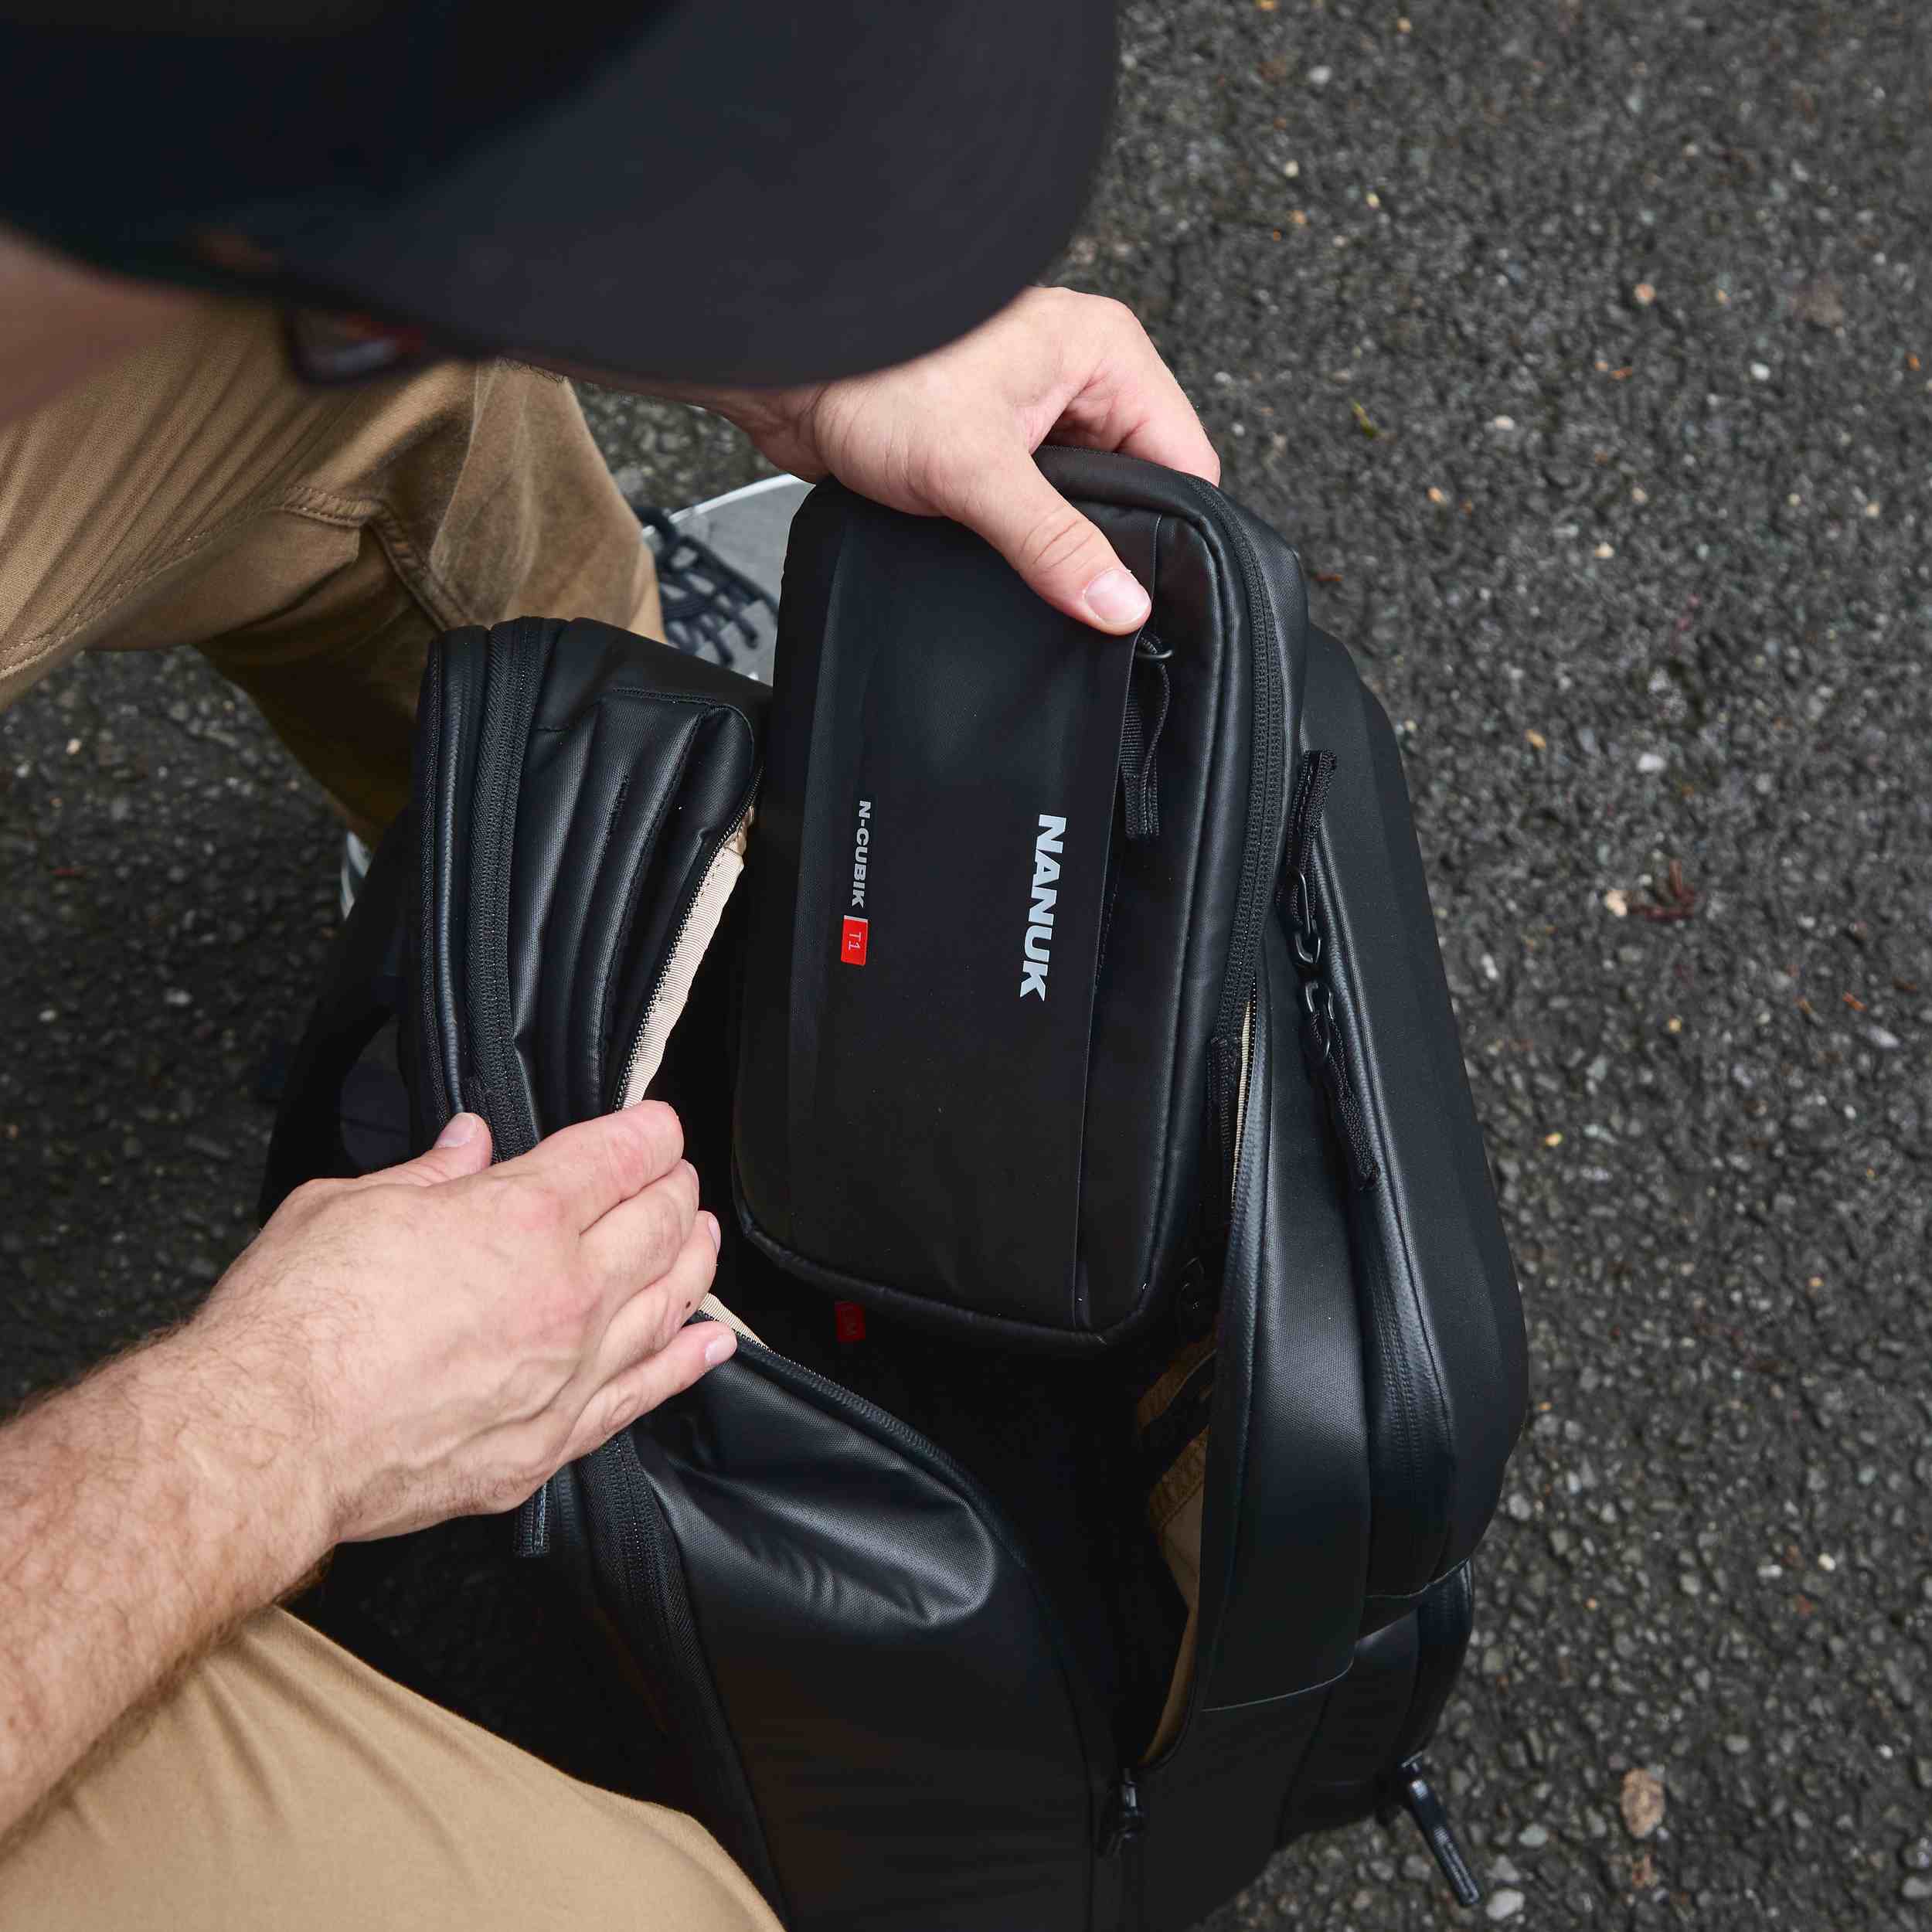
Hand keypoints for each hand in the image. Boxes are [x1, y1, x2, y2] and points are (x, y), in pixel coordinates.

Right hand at [192, 1104, 730, 1546]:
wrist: (269, 1442)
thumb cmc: (295, 1325)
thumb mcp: (349, 1205)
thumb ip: (428, 1174)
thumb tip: (467, 1144)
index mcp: (524, 1218)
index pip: (621, 1155)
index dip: (649, 1130)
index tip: (657, 1124)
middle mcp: (565, 1294)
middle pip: (658, 1225)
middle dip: (676, 1189)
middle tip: (677, 1176)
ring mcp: (566, 1374)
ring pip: (666, 1305)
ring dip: (693, 1262)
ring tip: (702, 1238)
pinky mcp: (547, 1444)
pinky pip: (641, 1396)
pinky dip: (685, 1364)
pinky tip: (708, 1344)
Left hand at [706, 286, 1218, 633]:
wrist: (784, 373)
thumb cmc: (875, 378)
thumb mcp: (977, 471)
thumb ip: (1053, 543)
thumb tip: (1120, 606)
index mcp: (1106, 354)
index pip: (1183, 458)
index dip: (1169, 529)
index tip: (1140, 588)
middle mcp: (1079, 376)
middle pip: (1136, 485)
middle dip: (1106, 538)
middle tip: (1073, 577)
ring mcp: (1036, 410)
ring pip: (1083, 501)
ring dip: (1056, 537)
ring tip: (1022, 554)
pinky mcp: (993, 444)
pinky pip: (1035, 505)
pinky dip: (1021, 533)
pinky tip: (999, 549)